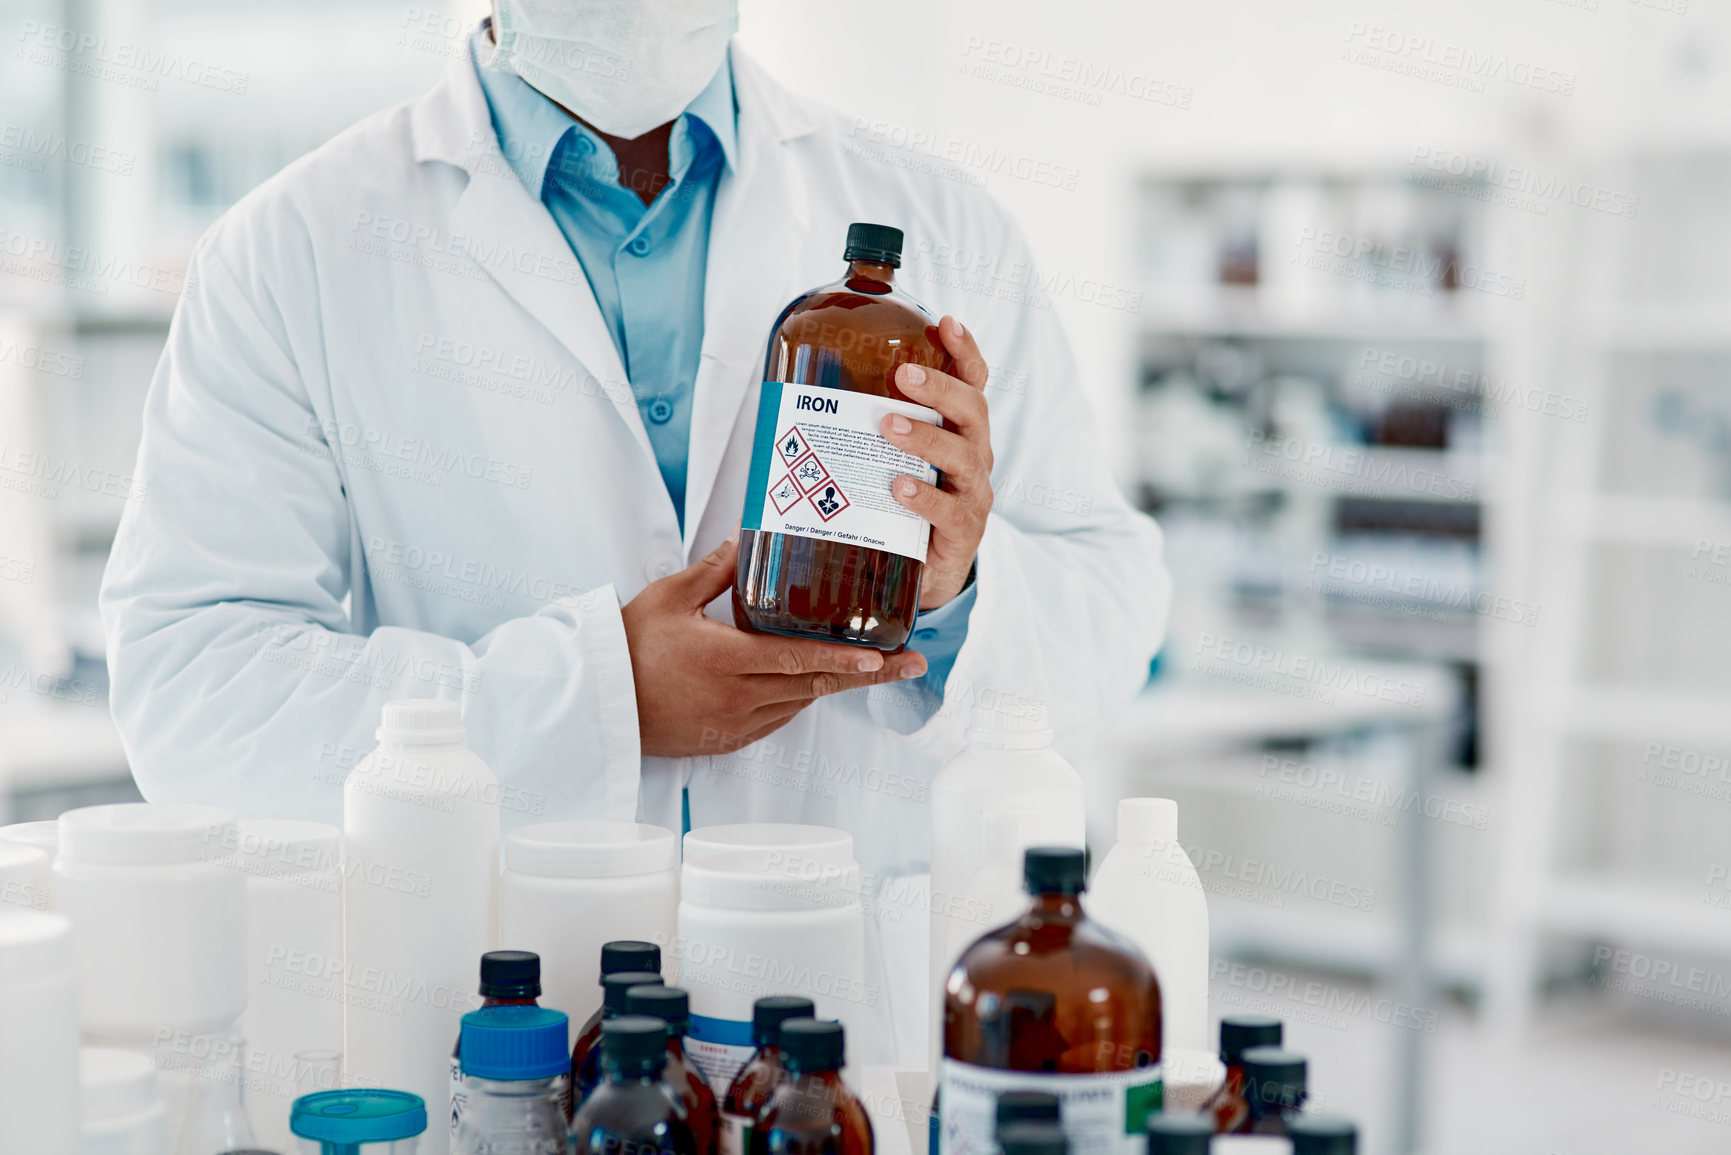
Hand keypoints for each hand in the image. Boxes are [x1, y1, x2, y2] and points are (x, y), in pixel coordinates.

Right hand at [621, 537, 927, 756]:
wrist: (596, 703)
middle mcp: (739, 697)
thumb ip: (714, 570)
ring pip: (799, 702)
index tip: (883, 656)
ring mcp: (735, 723)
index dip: (846, 659)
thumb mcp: (669, 597)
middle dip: (869, 676)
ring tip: (874, 668)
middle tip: (911, 666)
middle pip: (815, 685)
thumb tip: (743, 537)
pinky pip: (777, 719)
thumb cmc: (628, 647)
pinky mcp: (727, 739)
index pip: (800, 659)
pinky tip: (815, 684)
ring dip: (835, 684)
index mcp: (727, 660)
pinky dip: (801, 699)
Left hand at [881, 315, 992, 609]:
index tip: (944, 323)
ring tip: (889, 426)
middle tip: (904, 375)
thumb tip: (786, 389)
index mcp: (959, 431)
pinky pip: (950, 512)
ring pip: (963, 457)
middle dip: (940, 388)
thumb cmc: (901, 505)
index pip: (972, 382)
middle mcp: (973, 456)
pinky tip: (899, 488)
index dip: (964, 351)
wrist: (922, 576)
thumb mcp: (888, 458)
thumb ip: (861, 423)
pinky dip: (925, 497)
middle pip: (972, 411)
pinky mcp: (962, 534)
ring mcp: (972, 495)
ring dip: (925, 438)